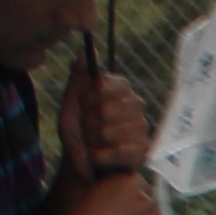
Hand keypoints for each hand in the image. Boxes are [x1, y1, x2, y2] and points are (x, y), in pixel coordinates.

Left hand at [60, 63, 153, 180]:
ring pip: (107, 133)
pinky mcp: (143, 150)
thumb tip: (85, 51)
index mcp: (120, 89)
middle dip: (87, 124)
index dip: (87, 97)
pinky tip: (99, 157)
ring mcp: (142, 128)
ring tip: (93, 144)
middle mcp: (136, 105)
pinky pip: (117, 152)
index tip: (83, 106)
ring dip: (92, 142)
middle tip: (87, 129)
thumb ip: (78, 78)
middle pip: (104, 109)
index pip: (103, 83)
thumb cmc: (78, 131)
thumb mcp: (72, 103)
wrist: (81, 163)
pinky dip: (100, 157)